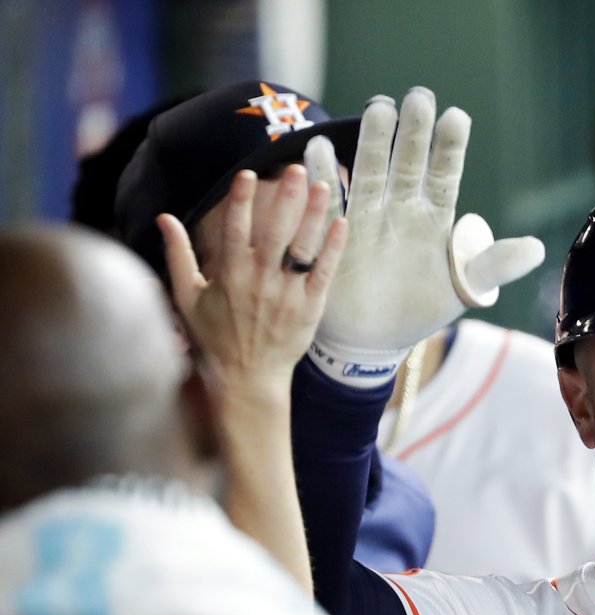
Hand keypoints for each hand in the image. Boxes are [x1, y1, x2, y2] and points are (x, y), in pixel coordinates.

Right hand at [158, 166, 348, 393]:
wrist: (247, 377)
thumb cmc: (215, 337)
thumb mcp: (187, 297)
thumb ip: (178, 254)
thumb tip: (165, 217)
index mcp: (230, 274)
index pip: (235, 229)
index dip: (241, 201)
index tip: (248, 174)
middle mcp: (260, 280)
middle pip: (276, 232)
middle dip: (287, 199)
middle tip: (299, 170)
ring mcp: (287, 293)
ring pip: (304, 248)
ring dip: (315, 216)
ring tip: (325, 187)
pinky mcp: (310, 306)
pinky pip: (324, 272)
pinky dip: (333, 248)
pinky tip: (342, 224)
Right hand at [303, 87, 544, 385]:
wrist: (374, 340)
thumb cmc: (421, 308)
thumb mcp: (464, 287)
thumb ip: (495, 265)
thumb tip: (538, 249)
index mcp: (434, 217)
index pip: (445, 174)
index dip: (450, 147)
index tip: (456, 117)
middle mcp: (400, 208)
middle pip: (407, 163)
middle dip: (413, 131)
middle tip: (419, 97)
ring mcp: (366, 218)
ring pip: (370, 173)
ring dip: (373, 142)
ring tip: (380, 109)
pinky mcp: (334, 235)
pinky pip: (329, 202)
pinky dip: (323, 177)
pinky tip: (319, 148)